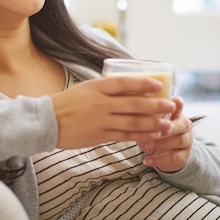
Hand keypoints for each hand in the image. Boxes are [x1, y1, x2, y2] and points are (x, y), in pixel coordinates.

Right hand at [51, 76, 175, 148]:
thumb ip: (105, 88)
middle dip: (156, 105)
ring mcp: (101, 120)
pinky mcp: (100, 135)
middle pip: (134, 103)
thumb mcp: (85, 88)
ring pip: (133, 121)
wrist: (47, 121)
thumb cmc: (67, 102)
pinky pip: (124, 135)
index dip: (143, 83)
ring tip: (167, 124)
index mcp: (97, 87)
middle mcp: (101, 103)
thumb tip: (129, 87)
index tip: (158, 84)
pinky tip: (151, 136)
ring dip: (152, 123)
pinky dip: (139, 136)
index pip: (125, 83)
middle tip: (171, 105)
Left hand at [137, 97, 193, 172]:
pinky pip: (174, 158)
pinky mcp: (184, 156)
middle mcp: (184, 126)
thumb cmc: (154, 132)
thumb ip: (144, 116)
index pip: (179, 106)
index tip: (174, 101)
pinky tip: (147, 161)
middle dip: (170, 127)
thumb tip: (128, 110)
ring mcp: (186, 141)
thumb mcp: (149, 123)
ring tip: (147, 146)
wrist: (164, 153)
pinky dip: (159, 160)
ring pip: (179, 141)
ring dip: (162, 144)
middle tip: (157, 131)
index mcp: (176, 113)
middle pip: (183, 124)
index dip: (177, 104)